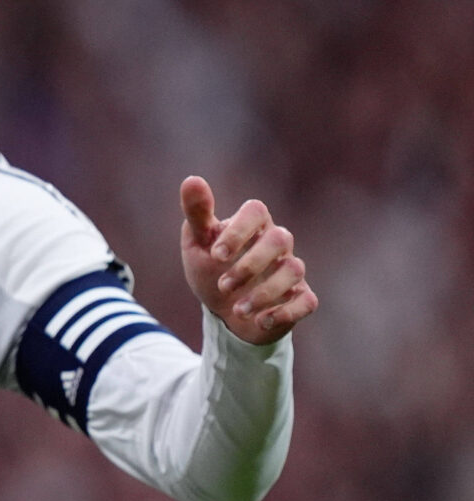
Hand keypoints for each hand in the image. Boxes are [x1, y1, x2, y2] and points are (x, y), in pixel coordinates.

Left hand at [180, 177, 317, 346]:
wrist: (224, 312)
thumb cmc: (211, 269)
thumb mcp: (198, 244)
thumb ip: (197, 214)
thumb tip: (192, 180)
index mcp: (253, 225)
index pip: (256, 211)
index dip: (238, 231)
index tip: (215, 255)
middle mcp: (277, 243)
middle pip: (280, 239)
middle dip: (249, 265)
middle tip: (223, 286)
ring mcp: (292, 270)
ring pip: (294, 270)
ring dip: (263, 293)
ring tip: (236, 309)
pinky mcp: (301, 298)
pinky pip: (307, 301)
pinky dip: (285, 312)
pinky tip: (260, 321)